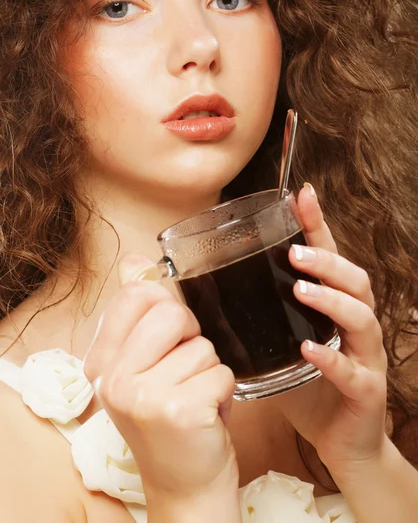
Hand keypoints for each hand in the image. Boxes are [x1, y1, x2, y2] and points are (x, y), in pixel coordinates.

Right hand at [83, 254, 237, 505]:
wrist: (184, 484)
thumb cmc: (169, 418)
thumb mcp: (142, 366)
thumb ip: (138, 312)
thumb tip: (136, 260)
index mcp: (101, 361)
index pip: (135, 295)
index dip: (165, 306)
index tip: (168, 337)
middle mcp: (113, 378)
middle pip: (173, 313)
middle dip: (192, 338)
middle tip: (184, 372)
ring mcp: (143, 396)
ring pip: (204, 345)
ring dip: (209, 370)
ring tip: (194, 398)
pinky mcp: (179, 410)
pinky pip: (223, 372)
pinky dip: (225, 392)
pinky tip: (208, 415)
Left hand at [278, 183, 387, 478]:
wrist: (341, 443)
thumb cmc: (309, 388)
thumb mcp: (282, 345)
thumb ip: (258, 320)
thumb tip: (204, 296)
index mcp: (334, 309)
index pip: (330, 259)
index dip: (318, 226)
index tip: (302, 195)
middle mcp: (355, 326)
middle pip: (355, 280)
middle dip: (327, 261)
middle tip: (295, 252)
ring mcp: (365, 357)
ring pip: (361, 318)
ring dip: (331, 299)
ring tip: (301, 288)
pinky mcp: (365, 391)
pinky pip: (353, 371)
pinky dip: (332, 358)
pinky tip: (309, 348)